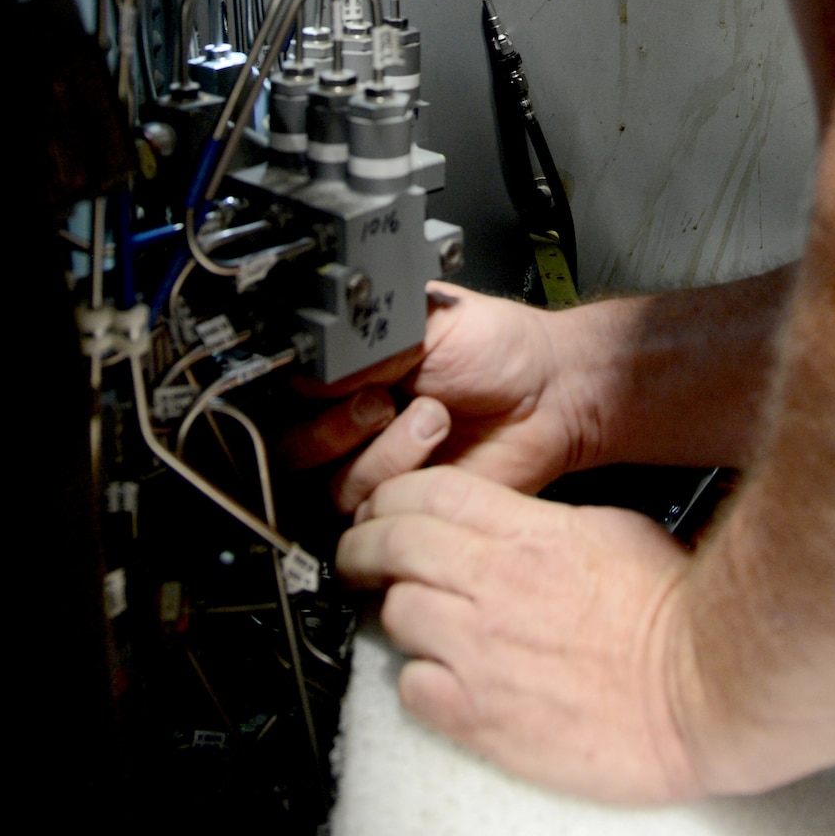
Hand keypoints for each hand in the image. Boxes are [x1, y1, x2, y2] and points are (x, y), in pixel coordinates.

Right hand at [284, 285, 595, 513]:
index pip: (285, 394)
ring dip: (385, 450)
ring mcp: (374, 466)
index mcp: (347, 372)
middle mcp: (350, 423)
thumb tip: (307, 371)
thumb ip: (360, 349)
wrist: (549, 390)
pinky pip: (372, 510)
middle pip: (291, 448)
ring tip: (432, 416)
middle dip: (333, 428)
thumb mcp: (422, 325)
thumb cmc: (496, 348)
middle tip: (380, 401)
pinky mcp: (403, 505)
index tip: (330, 382)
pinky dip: (406, 474)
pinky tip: (439, 445)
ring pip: (330, 483)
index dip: (300, 394)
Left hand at [337, 465, 704, 803]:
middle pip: (393, 544)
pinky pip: (414, 689)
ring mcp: (481, 652)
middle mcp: (495, 586)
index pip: (430, 492)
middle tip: (357, 556)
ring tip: (411, 620)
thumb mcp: (612, 529)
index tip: (383, 507)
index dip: (393, 494)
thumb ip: (548, 523)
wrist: (702, 689)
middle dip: (363, 546)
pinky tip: (440, 679)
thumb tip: (517, 525)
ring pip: (395, 614)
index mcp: (529, 533)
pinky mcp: (481, 717)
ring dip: (398, 613)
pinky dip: (417, 682)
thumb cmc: (673, 613)